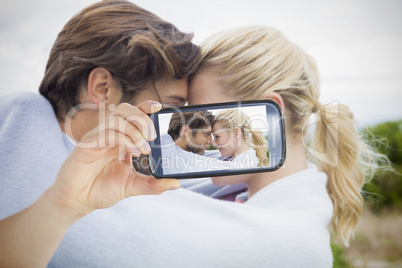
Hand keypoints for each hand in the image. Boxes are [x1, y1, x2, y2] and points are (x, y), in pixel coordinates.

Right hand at [49, 101, 179, 217]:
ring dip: (135, 130)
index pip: (133, 114)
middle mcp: (110, 134)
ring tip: (144, 149)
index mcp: (121, 139)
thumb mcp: (133, 186)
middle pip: (126, 109)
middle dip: (143, 118)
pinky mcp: (87, 145)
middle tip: (153, 136)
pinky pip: (107, 132)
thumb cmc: (101, 190)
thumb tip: (176, 183)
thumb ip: (154, 184)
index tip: (160, 108)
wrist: (77, 202)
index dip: (146, 107)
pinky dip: (124, 139)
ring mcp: (98, 138)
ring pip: (117, 118)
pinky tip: (132, 153)